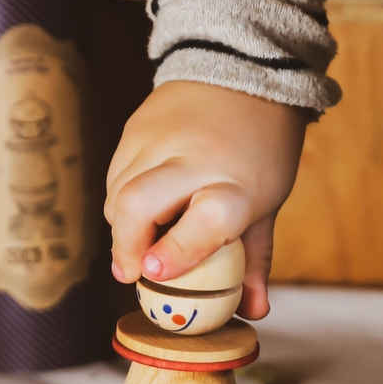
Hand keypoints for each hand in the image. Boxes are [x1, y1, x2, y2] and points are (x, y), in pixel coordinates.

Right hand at [105, 80, 307, 318]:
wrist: (245, 71)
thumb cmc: (261, 148)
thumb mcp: (268, 201)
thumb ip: (254, 259)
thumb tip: (253, 312)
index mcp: (238, 182)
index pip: (206, 218)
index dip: (177, 251)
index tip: (154, 274)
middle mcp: (194, 158)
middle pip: (138, 204)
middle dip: (126, 246)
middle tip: (132, 272)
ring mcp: (160, 138)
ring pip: (118, 194)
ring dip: (123, 227)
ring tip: (143, 238)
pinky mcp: (136, 125)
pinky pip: (114, 175)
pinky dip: (121, 198)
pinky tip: (142, 205)